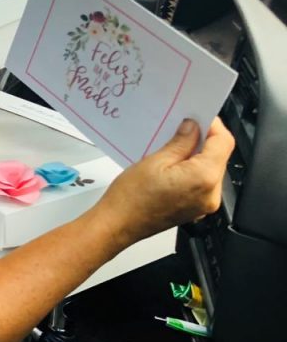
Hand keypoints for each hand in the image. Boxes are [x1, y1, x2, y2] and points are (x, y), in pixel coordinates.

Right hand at [96, 118, 234, 251]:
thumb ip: (180, 142)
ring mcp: (204, 204)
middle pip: (218, 156)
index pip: (223, 142)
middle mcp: (210, 194)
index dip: (212, 125)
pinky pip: (201, 183)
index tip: (199, 116)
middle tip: (181, 128)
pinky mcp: (196, 209)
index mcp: (203, 178)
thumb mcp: (154, 161)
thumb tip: (192, 127)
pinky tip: (171, 166)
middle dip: (202, 140)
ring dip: (196, 155)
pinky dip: (191, 170)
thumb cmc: (130, 199)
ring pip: (210, 169)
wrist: (117, 225)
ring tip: (171, 149)